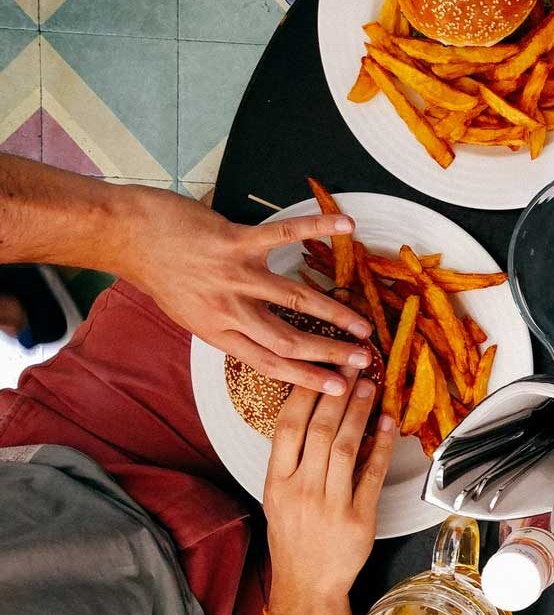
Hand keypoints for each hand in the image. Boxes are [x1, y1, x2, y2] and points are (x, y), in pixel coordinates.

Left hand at [121, 187, 375, 394]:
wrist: (127, 236)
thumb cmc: (160, 274)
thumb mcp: (190, 314)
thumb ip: (228, 326)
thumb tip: (263, 338)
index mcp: (218, 332)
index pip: (269, 363)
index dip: (307, 378)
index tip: (338, 388)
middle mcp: (229, 309)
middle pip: (288, 340)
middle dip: (330, 353)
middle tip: (363, 360)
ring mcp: (234, 275)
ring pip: (294, 299)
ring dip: (334, 313)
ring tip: (363, 324)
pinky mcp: (235, 241)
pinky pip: (283, 235)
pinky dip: (317, 228)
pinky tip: (346, 226)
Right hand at [262, 373, 396, 614]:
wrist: (307, 585)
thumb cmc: (293, 537)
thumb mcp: (278, 497)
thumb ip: (292, 459)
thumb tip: (315, 414)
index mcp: (276, 482)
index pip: (287, 427)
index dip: (305, 393)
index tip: (319, 368)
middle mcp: (301, 490)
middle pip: (320, 430)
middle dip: (338, 393)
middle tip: (352, 365)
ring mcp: (331, 504)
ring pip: (347, 447)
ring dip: (360, 412)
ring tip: (369, 386)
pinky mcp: (359, 518)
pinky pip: (373, 474)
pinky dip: (382, 446)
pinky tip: (389, 423)